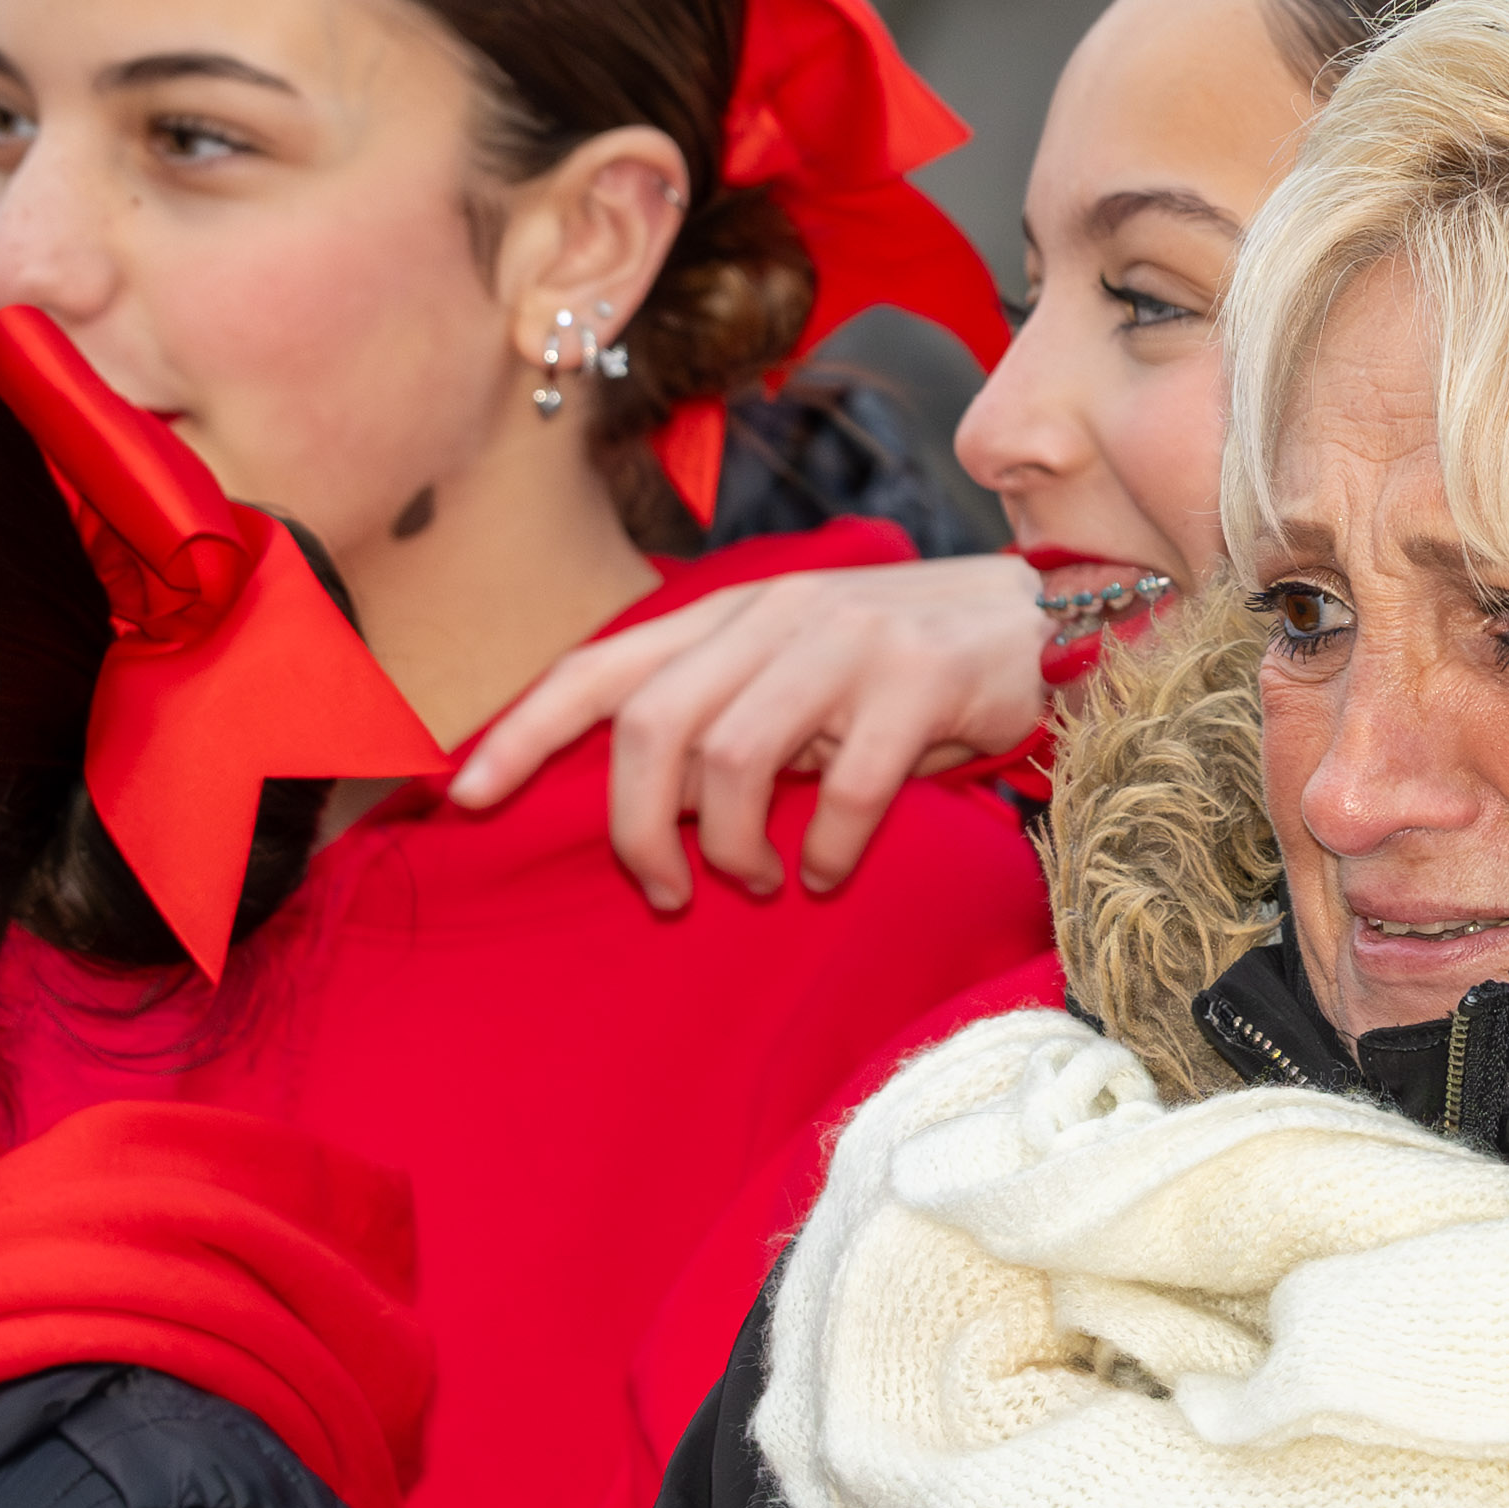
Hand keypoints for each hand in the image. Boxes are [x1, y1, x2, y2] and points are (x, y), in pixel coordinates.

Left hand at [451, 551, 1048, 911]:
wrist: (1043, 624)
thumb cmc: (905, 671)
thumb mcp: (797, 675)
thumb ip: (723, 715)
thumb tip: (643, 807)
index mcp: (732, 617)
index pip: (601, 668)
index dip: (524, 732)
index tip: (465, 797)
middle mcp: (775, 617)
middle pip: (653, 727)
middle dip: (639, 828)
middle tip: (669, 890)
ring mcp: (847, 642)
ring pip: (735, 759)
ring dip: (732, 846)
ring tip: (761, 880)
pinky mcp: (919, 679)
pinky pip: (847, 788)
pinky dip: (829, 849)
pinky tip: (831, 872)